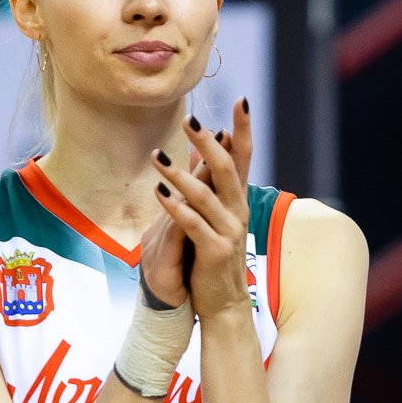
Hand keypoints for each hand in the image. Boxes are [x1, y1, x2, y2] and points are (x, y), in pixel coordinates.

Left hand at [151, 98, 254, 319]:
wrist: (222, 302)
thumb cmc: (213, 257)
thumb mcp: (212, 216)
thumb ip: (208, 184)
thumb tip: (201, 148)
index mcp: (238, 200)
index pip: (244, 157)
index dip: (244, 129)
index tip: (241, 99)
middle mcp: (238, 211)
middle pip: (227, 168)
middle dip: (208, 142)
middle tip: (191, 118)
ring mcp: (229, 231)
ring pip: (206, 194)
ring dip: (180, 174)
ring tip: (157, 157)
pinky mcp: (215, 251)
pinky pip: (193, 224)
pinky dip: (175, 207)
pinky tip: (159, 194)